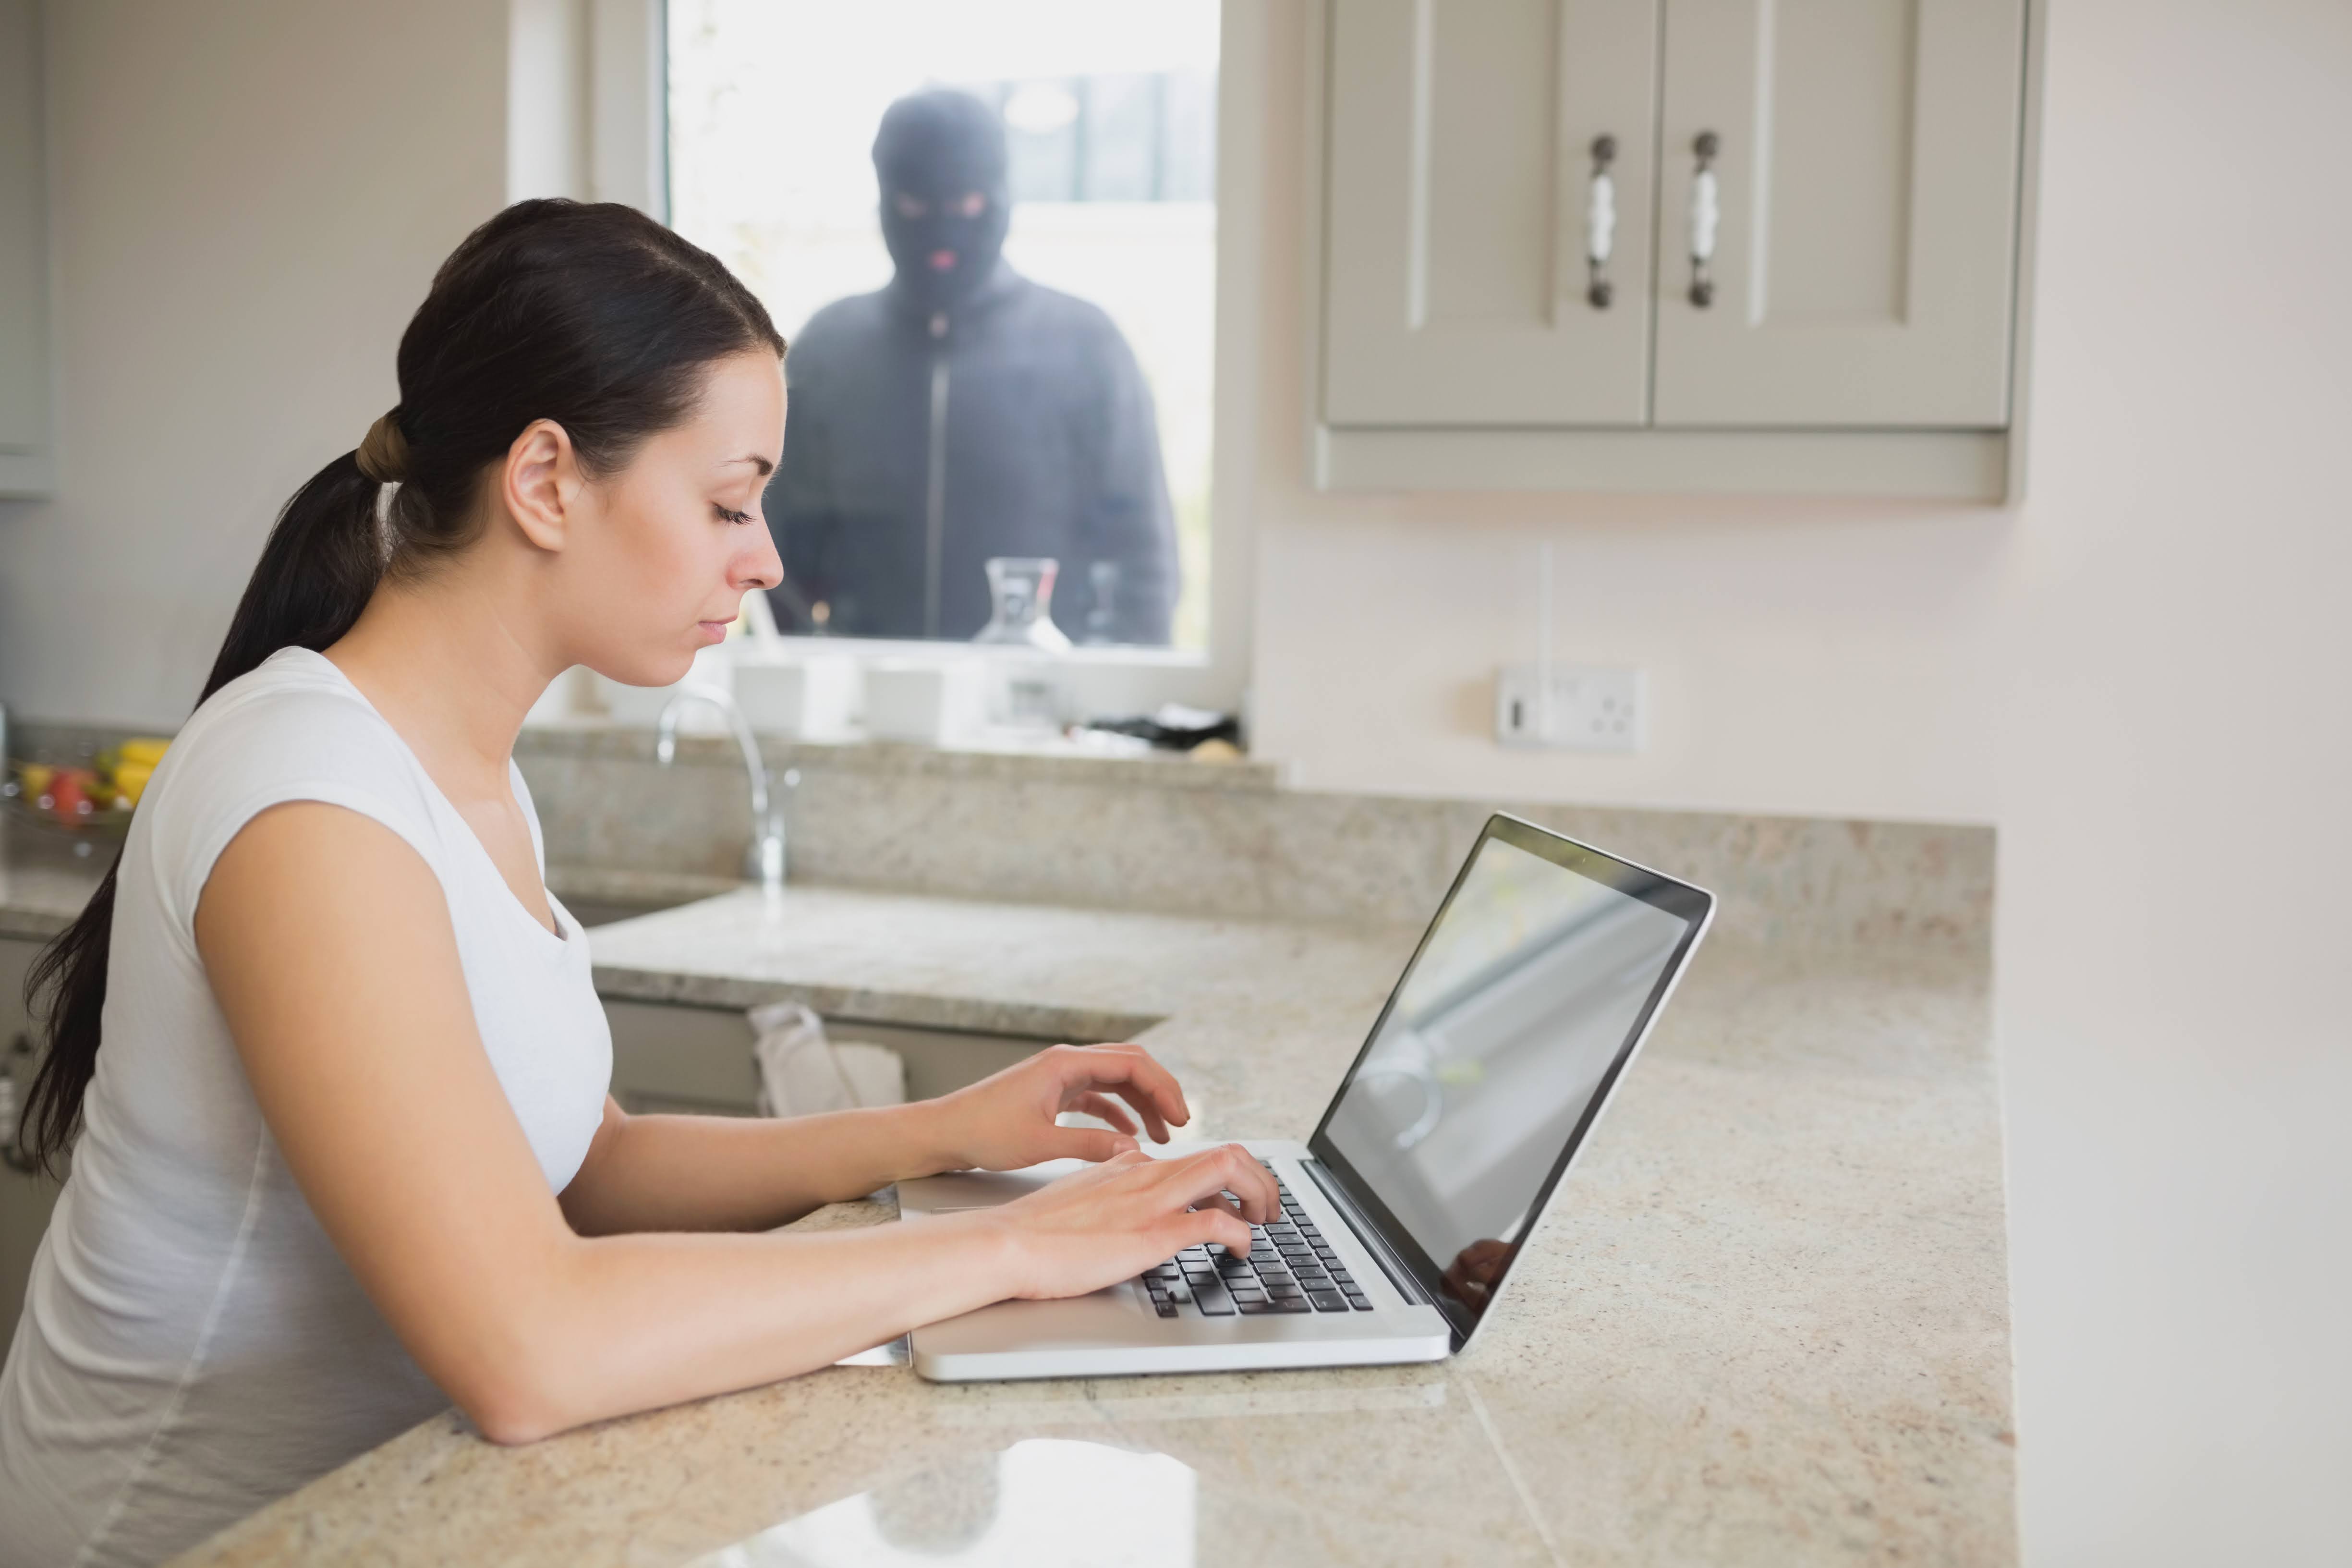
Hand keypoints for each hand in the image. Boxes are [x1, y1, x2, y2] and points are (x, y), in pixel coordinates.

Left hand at [923, 1042, 1193, 1171]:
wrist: (943, 1133)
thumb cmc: (982, 1133)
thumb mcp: (1039, 1144)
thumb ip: (1089, 1146)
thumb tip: (1133, 1150)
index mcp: (1065, 1064)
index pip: (1132, 1064)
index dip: (1163, 1088)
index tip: (1182, 1117)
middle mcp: (1066, 1063)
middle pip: (1130, 1066)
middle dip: (1160, 1091)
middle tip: (1182, 1123)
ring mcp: (1059, 1077)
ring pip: (1115, 1081)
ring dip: (1142, 1104)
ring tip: (1163, 1135)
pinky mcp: (1052, 1094)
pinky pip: (1097, 1096)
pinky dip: (1118, 1112)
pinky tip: (1130, 1135)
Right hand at [968, 1143, 1281, 1299]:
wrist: (1008, 1244)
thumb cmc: (1033, 1230)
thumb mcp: (1077, 1196)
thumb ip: (1106, 1186)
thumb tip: (1124, 1187)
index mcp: (1130, 1164)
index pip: (1195, 1155)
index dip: (1228, 1173)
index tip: (1238, 1195)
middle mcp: (1147, 1173)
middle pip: (1227, 1152)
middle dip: (1261, 1176)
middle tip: (1269, 1207)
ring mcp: (1152, 1200)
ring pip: (1231, 1170)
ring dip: (1262, 1194)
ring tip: (1267, 1221)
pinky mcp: (1154, 1233)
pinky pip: (1218, 1222)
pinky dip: (1242, 1235)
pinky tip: (1243, 1250)